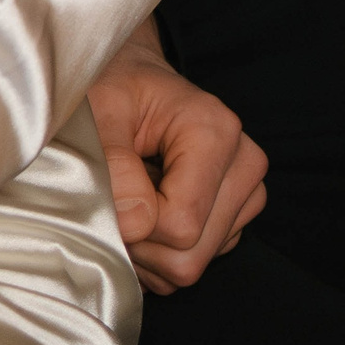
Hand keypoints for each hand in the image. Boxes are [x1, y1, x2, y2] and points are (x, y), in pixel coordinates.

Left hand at [88, 17, 267, 294]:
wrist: (131, 78)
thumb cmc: (112, 87)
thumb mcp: (98, 108)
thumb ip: (112, 162)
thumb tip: (134, 222)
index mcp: (215, 132)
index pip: (181, 224)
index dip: (133, 223)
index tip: (107, 188)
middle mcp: (243, 165)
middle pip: (191, 256)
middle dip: (140, 243)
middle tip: (113, 199)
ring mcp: (245, 194)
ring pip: (192, 266)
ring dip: (147, 249)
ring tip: (129, 197)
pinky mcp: (235, 215)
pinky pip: (192, 263)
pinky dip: (159, 251)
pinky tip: (145, 210)